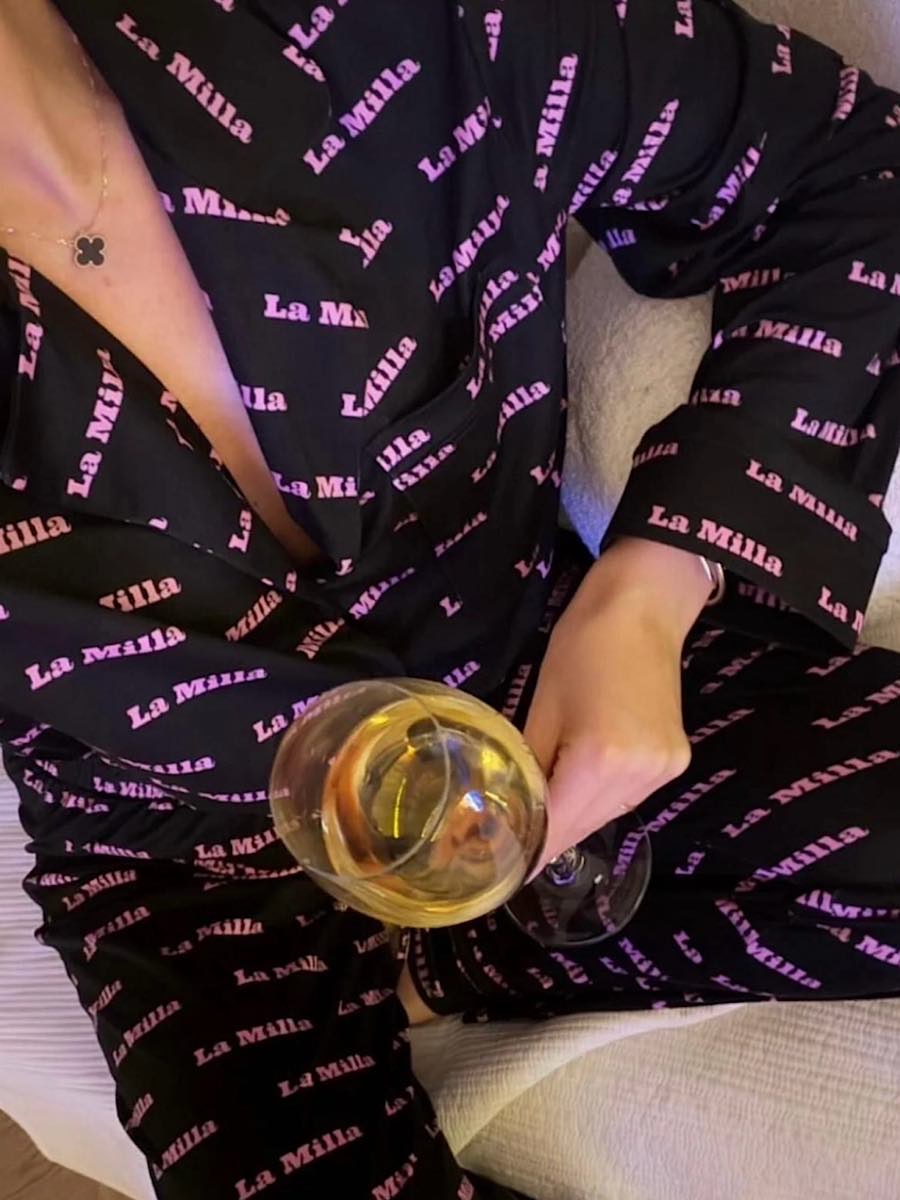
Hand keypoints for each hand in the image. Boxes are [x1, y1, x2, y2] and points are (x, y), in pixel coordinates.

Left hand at [523, 538, 709, 871]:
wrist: (644, 606)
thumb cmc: (582, 644)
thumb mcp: (542, 706)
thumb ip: (527, 767)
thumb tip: (505, 811)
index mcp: (602, 761)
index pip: (557, 828)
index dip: (526, 854)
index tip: (495, 874)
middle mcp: (640, 776)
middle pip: (582, 827)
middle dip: (545, 841)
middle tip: (505, 849)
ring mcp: (664, 772)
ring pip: (604, 815)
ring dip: (571, 821)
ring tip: (534, 823)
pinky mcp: (674, 761)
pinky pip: (625, 797)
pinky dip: (596, 799)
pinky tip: (573, 791)